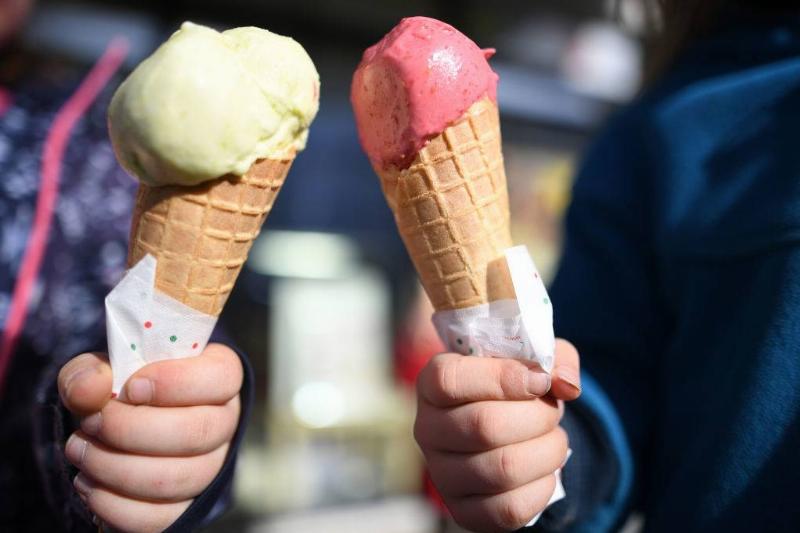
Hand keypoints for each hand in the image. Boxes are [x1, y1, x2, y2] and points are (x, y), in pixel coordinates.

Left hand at [58, 343, 242, 532]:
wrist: (115, 430)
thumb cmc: (118, 391)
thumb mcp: (98, 369)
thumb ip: (89, 372)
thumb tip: (89, 390)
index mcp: (216, 377)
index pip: (221, 376)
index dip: (176, 382)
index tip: (130, 388)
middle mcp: (222, 423)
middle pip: (197, 432)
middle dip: (131, 430)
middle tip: (91, 422)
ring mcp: (210, 468)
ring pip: (175, 479)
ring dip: (115, 468)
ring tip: (81, 451)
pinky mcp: (186, 506)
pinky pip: (159, 517)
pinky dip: (114, 505)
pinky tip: (89, 483)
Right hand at [414, 339, 580, 532]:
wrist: (506, 432)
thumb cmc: (515, 388)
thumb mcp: (533, 361)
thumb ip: (554, 360)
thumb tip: (567, 386)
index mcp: (432, 383)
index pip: (449, 380)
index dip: (502, 378)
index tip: (539, 381)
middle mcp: (427, 429)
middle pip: (484, 426)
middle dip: (537, 416)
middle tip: (553, 411)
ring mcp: (441, 474)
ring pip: (503, 469)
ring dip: (547, 451)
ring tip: (553, 439)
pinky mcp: (463, 511)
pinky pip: (510, 508)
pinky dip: (542, 487)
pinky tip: (544, 470)